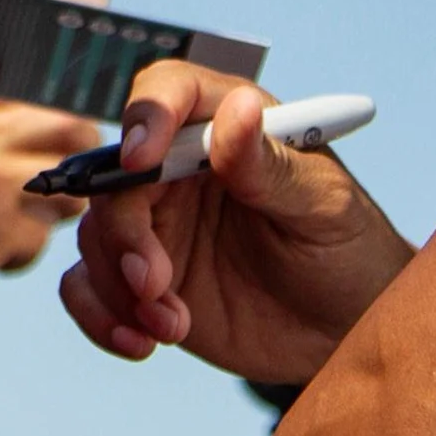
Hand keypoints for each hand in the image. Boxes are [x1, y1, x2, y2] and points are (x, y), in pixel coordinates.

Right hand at [63, 64, 414, 386]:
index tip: (141, 160)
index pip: (168, 91)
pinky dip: (98, 315)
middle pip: (115, 175)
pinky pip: (88, 286)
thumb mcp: (322, 205)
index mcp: (226, 127)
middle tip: (154, 282)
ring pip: (96, 235)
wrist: (345, 328)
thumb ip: (271, 164)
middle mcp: (179, 168)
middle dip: (124, 232)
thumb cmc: (348, 248)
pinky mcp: (142, 281)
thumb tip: (239, 108)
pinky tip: (141, 343)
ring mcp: (157, 226)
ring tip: (173, 326)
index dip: (146, 116)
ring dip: (118, 285)